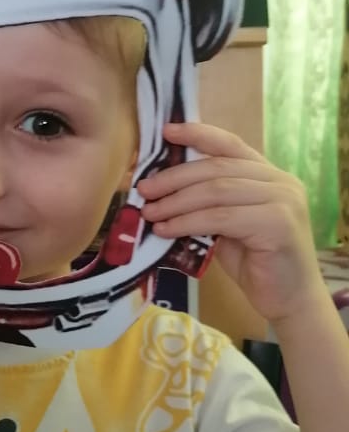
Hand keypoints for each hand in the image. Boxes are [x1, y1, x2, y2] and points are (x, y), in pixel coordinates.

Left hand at [138, 122, 322, 324]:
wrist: (289, 300)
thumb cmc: (255, 261)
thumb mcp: (227, 223)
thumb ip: (207, 201)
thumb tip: (159, 186)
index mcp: (269, 174)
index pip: (230, 144)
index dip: (197, 134)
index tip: (166, 131)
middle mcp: (280, 181)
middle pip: (216, 168)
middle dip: (174, 177)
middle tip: (144, 189)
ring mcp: (282, 200)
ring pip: (216, 191)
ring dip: (176, 202)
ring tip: (149, 212)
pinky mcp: (277, 224)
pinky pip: (221, 217)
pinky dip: (188, 222)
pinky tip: (166, 230)